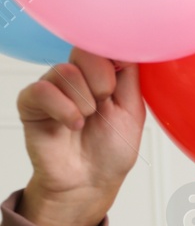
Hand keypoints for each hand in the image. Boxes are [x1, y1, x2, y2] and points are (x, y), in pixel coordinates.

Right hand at [17, 49, 144, 225]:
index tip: (120, 84)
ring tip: (87, 121)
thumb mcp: (133, 111)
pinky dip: (65, 110)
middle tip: (103, 105)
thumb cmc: (111, 149)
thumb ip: (129, 76)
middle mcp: (75, 76)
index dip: (115, 60)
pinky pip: (44, 90)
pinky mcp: (31, 102)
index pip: (104, 45)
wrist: (90, 181)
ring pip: (66, 71)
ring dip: (85, 102)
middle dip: (103, 82)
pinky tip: (73, 125)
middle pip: (86, 52)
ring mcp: (52, 87)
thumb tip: (130, 44)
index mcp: (101, 74)